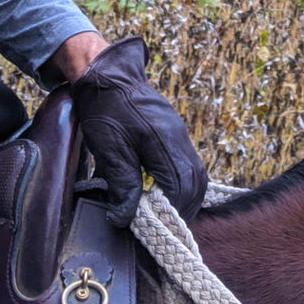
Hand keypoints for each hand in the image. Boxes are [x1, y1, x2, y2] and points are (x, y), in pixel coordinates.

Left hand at [70, 36, 207, 224]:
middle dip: (182, 208)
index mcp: (164, 142)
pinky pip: (189, 164)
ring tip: (165, 214)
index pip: (180, 187)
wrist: (109, 77)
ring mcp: (179, 135)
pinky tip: (165, 193)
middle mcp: (179, 139)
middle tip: (162, 227)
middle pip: (195, 183)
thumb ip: (122, 184)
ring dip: (185, 197)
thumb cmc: (106, 111)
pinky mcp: (175, 135)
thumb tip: (126, 218)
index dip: (169, 211)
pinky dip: (182, 184)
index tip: (153, 227)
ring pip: (196, 175)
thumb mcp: (109, 150)